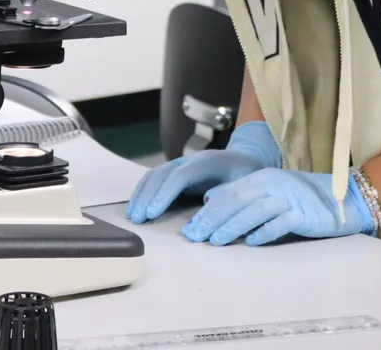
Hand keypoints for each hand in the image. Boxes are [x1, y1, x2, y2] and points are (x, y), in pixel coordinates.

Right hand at [126, 122, 281, 223]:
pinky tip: (136, 207)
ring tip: (133, 216)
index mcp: (209, 162)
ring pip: (154, 174)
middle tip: (138, 220)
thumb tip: (205, 213)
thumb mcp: (244, 186)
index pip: (181, 175)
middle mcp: (191, 159)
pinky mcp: (175, 170)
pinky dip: (142, 191)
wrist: (246, 159)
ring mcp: (181, 163)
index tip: (153, 213)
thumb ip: (227, 197)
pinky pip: (154, 177)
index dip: (165, 193)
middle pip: (163, 174)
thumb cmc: (247, 176)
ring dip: (141, 195)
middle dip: (147, 196)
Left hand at [182, 168, 373, 246]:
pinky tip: (252, 242)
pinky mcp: (304, 214)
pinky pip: (281, 222)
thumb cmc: (301, 199)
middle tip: (194, 237)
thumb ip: (240, 194)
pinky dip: (265, 232)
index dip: (207, 211)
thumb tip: (208, 199)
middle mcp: (272, 184)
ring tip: (216, 241)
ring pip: (255, 210)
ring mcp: (289, 198)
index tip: (189, 228)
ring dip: (233, 226)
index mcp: (261, 178)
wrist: (344, 198)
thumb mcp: (268, 190)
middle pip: (237, 201)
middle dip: (212, 219)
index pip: (227, 193)